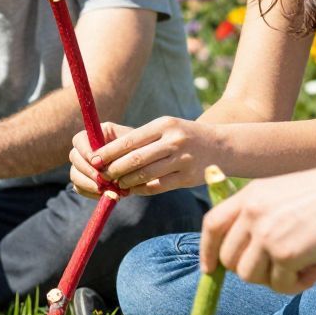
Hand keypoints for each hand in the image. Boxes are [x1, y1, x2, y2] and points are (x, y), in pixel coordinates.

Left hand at [75, 117, 228, 197]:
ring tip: (116, 183)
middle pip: (135, 159)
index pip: (129, 141)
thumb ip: (141, 138)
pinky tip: (133, 189)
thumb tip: (108, 153)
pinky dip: (141, 189)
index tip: (94, 160)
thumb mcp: (166, 128)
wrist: (222, 146)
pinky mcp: (188, 178)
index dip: (108, 153)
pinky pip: (158, 187)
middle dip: (114, 169)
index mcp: (164, 125)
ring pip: (145, 175)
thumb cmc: (185, 136)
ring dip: (126, 182)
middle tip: (101, 175)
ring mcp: (183, 160)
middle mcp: (174, 141)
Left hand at [199, 164, 315, 294]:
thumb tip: (249, 256)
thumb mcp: (286, 193)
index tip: (210, 269)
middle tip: (284, 266)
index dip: (208, 250)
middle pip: (229, 259)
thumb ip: (263, 216)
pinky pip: (279, 285)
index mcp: (250, 195)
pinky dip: (298, 283)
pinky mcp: (285, 254)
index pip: (212, 225)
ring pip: (250, 276)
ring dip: (276, 278)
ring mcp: (266, 233)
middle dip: (253, 270)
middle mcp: (252, 213)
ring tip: (305, 264)